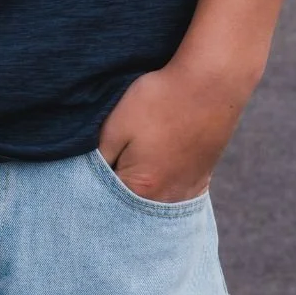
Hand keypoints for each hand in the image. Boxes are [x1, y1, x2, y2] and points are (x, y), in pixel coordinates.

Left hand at [98, 57, 252, 203]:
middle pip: (131, 207)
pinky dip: (162, 189)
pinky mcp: (201, 181)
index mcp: (139, 187)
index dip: (93, 185)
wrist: (208, 87)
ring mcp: (187, 193)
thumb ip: (99, 157)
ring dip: (140, 193)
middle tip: (112, 163)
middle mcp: (165, 199)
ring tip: (135, 165)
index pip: (105, 201)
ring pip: (154, 204)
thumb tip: (89, 175)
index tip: (88, 170)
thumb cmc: (157, 102)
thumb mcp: (115, 125)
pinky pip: (175, 197)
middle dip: (115, 193)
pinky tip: (156, 172)